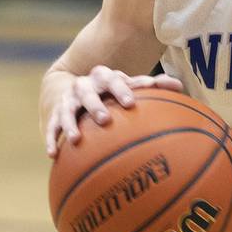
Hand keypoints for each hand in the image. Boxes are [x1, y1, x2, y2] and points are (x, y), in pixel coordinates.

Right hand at [46, 66, 184, 156]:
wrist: (76, 85)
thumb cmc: (112, 89)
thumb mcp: (128, 85)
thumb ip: (152, 86)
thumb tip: (180, 86)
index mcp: (103, 77)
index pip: (112, 79)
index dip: (121, 89)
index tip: (129, 103)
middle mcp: (83, 86)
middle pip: (87, 93)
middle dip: (95, 105)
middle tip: (105, 119)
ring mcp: (68, 100)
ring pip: (66, 110)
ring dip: (70, 124)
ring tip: (76, 139)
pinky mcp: (55, 115)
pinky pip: (51, 127)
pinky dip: (51, 139)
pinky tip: (53, 154)